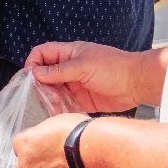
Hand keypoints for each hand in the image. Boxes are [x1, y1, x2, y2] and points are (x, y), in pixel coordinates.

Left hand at [13, 112, 90, 167]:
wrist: (93, 151)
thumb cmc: (75, 130)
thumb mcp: (54, 122)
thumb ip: (44, 134)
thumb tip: (48, 138)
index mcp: (22, 144)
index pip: (21, 148)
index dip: (34, 148)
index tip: (46, 148)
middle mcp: (24, 167)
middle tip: (53, 165)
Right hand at [25, 41, 148, 113]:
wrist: (137, 83)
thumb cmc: (113, 68)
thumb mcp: (83, 66)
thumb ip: (59, 70)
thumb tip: (35, 72)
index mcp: (69, 54)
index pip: (42, 53)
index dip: (33, 63)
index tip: (30, 77)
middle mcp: (69, 69)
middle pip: (45, 74)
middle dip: (40, 85)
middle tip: (44, 95)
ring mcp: (75, 85)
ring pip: (53, 91)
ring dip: (49, 98)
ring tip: (53, 106)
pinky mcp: (82, 100)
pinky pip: (65, 104)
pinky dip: (59, 109)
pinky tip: (58, 114)